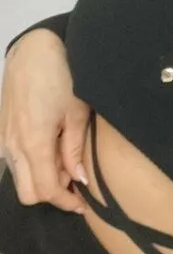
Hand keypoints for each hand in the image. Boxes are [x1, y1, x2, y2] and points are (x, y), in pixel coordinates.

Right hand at [0, 30, 90, 212]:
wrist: (35, 50)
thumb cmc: (61, 76)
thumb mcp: (77, 113)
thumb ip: (75, 150)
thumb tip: (79, 179)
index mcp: (33, 143)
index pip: (46, 191)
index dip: (66, 202)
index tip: (83, 203)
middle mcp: (12, 145)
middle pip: (28, 193)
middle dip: (52, 193)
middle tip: (74, 178)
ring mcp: (3, 138)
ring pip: (19, 178)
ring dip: (40, 178)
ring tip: (63, 158)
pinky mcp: (1, 130)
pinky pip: (14, 161)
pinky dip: (31, 164)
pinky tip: (49, 146)